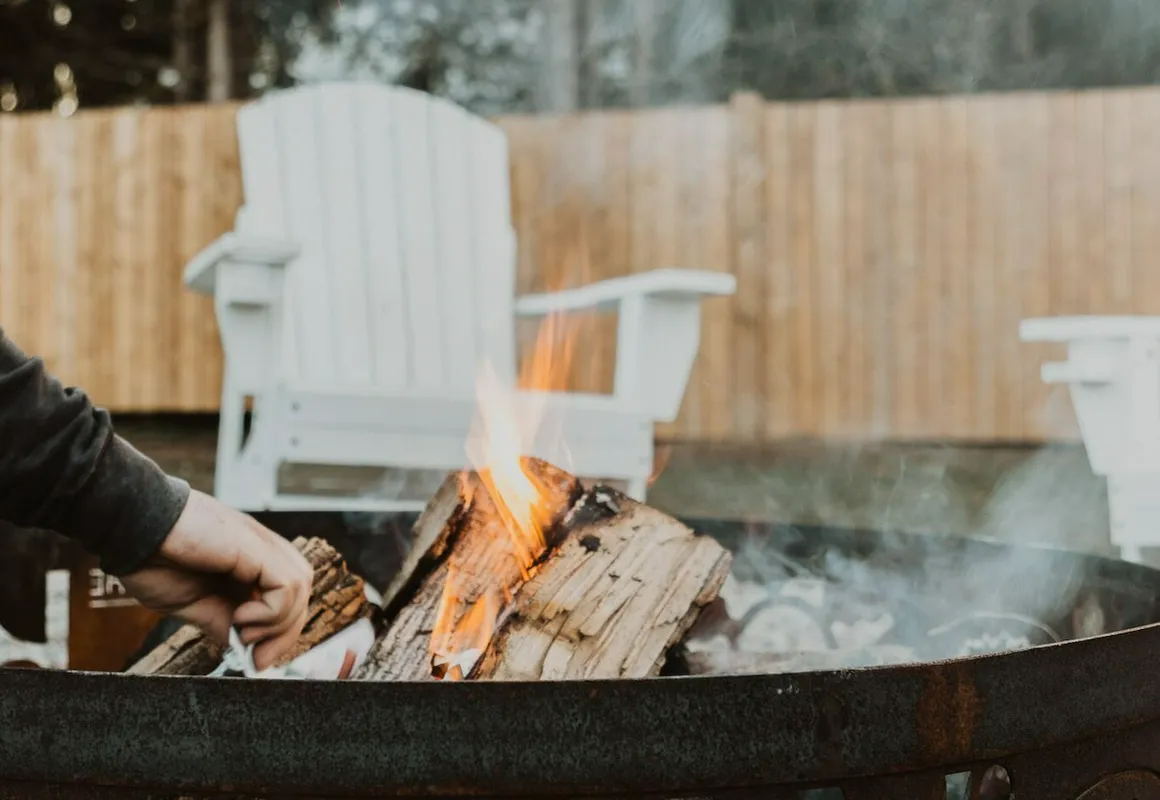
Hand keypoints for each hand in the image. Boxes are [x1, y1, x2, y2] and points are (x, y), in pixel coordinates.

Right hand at [119, 489, 312, 669]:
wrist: (129, 529)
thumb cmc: (154, 558)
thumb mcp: (193, 603)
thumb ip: (222, 620)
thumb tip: (240, 646)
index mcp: (249, 561)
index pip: (288, 595)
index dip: (280, 631)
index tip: (256, 659)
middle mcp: (261, 549)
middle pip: (300, 592)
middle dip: (284, 633)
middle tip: (256, 656)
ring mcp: (260, 544)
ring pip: (300, 587)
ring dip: (278, 623)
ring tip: (243, 631)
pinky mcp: (254, 546)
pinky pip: (287, 583)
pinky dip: (272, 611)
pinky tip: (241, 617)